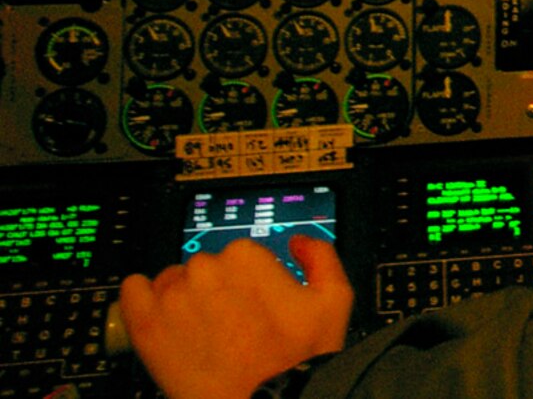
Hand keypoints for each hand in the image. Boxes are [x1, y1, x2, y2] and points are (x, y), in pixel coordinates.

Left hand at [118, 235, 353, 398]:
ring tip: (197, 332)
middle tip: (226, 324)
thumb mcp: (334, 299)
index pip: (236, 254)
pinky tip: (160, 319)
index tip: (248, 303)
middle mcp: (207, 269)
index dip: (245, 280)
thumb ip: (320, 256)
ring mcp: (173, 296)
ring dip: (180, 298)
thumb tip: (297, 243)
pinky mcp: (146, 324)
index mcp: (247, 256)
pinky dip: (141, 299)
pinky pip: (131, 291)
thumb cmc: (298, 357)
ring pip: (169, 281)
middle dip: (212, 290)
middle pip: (201, 267)